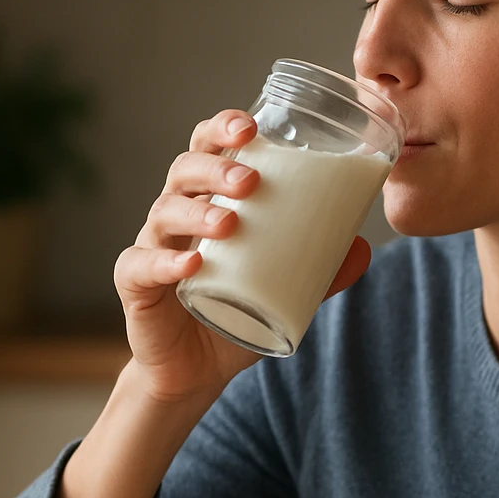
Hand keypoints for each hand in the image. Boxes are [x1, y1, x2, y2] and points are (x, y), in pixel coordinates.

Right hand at [114, 108, 371, 402]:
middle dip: (215, 168)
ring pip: (164, 213)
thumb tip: (363, 247)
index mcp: (209, 200)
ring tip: (229, 223)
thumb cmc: (236, 312)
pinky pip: (141, 266)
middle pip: (184, 170)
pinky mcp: (135, 286)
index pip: (209, 148)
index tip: (252, 127)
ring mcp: (152, 247)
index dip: (223, 128)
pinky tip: (190, 267)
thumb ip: (322, 269)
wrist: (196, 370)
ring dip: (197, 213)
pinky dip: (164, 263)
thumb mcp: (285, 289)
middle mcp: (177, 215)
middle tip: (250, 181)